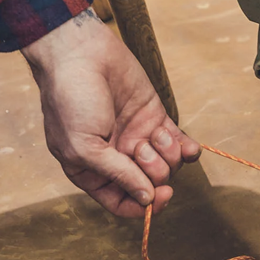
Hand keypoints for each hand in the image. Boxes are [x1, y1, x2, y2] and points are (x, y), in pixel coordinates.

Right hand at [21, 9, 199, 217]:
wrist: (81, 54)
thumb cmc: (71, 100)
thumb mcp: (84, 146)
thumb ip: (117, 175)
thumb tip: (146, 200)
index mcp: (92, 171)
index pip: (122, 203)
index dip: (143, 206)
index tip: (158, 195)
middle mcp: (117, 159)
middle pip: (149, 185)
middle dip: (153, 172)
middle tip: (141, 149)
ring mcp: (137, 138)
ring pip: (168, 166)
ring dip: (168, 155)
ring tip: (153, 134)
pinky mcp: (154, 118)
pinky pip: (179, 144)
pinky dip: (187, 149)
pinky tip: (188, 146)